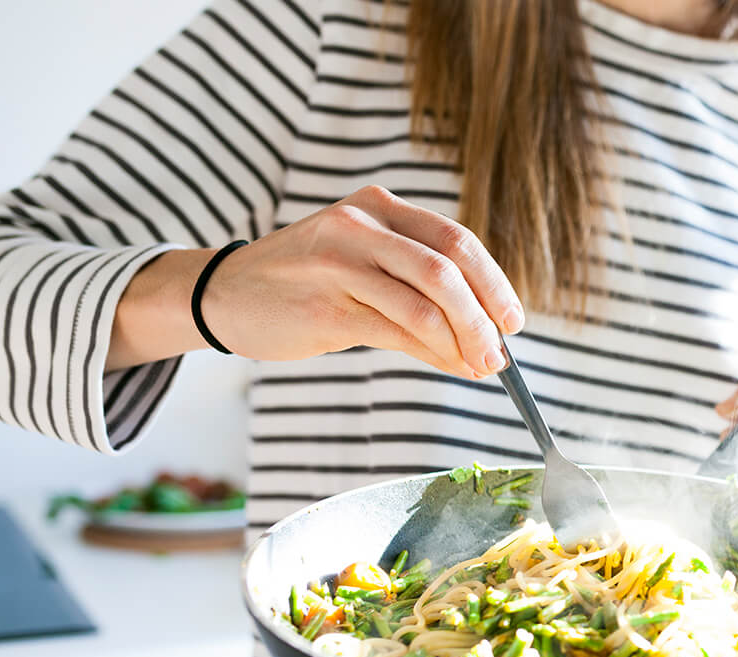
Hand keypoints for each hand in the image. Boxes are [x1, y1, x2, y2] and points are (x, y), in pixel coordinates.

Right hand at [109, 185, 521, 377]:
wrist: (223, 292)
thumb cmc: (307, 281)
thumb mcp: (363, 262)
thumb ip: (417, 283)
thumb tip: (485, 332)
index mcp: (378, 207)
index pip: (455, 240)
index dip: (494, 282)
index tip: (514, 320)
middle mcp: (360, 226)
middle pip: (447, 269)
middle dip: (483, 316)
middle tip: (501, 353)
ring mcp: (340, 263)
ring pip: (425, 304)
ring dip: (462, 342)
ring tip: (479, 366)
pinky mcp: (324, 305)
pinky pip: (396, 332)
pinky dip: (433, 354)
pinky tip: (450, 367)